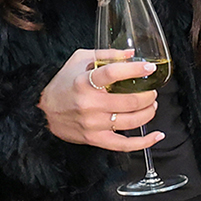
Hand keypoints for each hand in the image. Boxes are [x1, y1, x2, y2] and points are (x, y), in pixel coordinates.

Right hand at [38, 48, 163, 151]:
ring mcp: (93, 124)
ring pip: (132, 121)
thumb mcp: (80, 60)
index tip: (149, 68)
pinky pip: (124, 145)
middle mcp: (90, 104)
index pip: (114, 73)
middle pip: (130, 101)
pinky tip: (157, 135)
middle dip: (148, 95)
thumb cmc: (63, 83)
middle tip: (151, 90)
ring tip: (151, 105)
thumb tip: (131, 54)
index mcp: (85, 81)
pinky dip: (144, 142)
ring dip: (149, 112)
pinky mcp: (95, 139)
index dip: (135, 70)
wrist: (43, 110)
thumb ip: (106, 55)